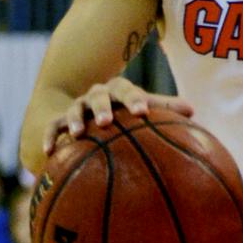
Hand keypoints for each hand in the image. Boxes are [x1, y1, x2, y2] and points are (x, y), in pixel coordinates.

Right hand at [43, 79, 193, 156]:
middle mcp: (96, 95)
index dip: (134, 99)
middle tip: (107, 121)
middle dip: (102, 107)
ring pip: (74, 109)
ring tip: (76, 135)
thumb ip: (165, 108)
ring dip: (74, 120)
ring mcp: (77, 107)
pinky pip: (52, 127)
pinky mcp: (61, 121)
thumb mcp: (144, 107)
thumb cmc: (127, 111)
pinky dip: (50, 137)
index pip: (127, 90)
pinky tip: (49, 153)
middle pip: (98, 96)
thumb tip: (193, 109)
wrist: (94, 107)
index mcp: (118, 90)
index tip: (142, 112)